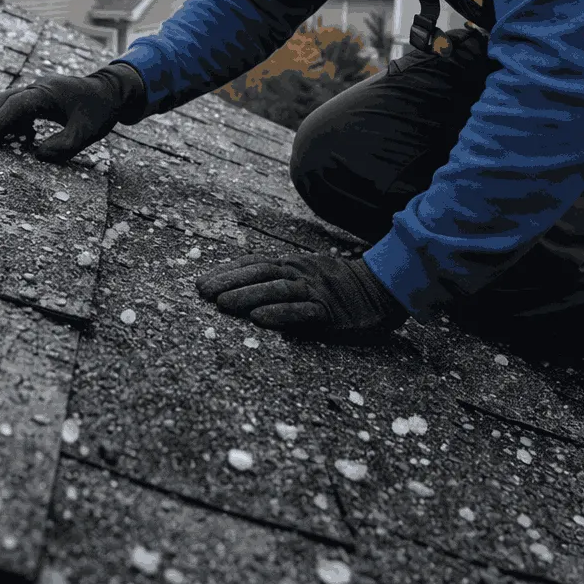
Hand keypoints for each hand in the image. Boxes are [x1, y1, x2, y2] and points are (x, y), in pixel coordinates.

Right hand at [0, 63, 143, 162]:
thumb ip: (63, 147)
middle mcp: (40, 87)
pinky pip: (22, 103)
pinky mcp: (44, 93)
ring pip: (12, 100)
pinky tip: (20, 135)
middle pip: (7, 99)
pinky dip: (15, 117)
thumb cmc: (100, 111)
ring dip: (2, 117)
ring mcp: (41, 88)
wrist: (113, 91)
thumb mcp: (85, 134)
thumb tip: (37, 155)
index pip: (16, 106)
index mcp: (48, 93)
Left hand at [196, 252, 408, 344]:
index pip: (254, 263)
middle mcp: (301, 272)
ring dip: (247, 296)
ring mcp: (316, 291)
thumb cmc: (337, 286)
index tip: (201, 282)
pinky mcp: (330, 313)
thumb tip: (238, 290)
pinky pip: (303, 312)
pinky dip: (280, 314)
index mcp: (292, 264)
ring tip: (222, 305)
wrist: (382, 290)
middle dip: (229, 282)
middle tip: (203, 292)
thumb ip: (278, 280)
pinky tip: (259, 320)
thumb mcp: (305, 275)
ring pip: (277, 290)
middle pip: (260, 273)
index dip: (227, 271)